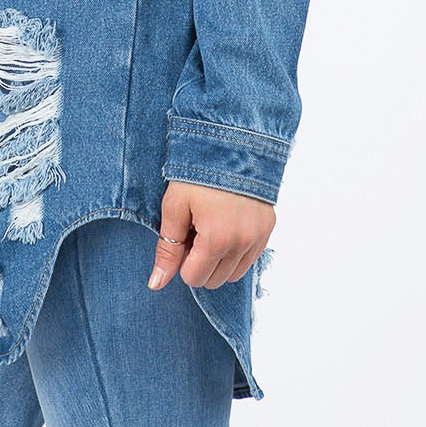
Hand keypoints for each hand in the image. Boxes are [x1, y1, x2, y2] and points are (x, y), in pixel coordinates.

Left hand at [147, 179, 274, 290]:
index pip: (193, 277)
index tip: (184, 234)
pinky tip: (227, 225)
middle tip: (196, 230)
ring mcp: (258, 237)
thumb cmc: (198, 172)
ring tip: (211, 227)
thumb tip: (157, 284)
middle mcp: (242, 243)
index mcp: (216, 240)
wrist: (231, 142)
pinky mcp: (269, 228)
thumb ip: (167, 249)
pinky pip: (250, 258)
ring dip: (219, 260)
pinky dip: (236, 251)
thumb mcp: (174, 207)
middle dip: (200, 262)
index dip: (182, 260)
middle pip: (214, 280)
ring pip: (234, 274)